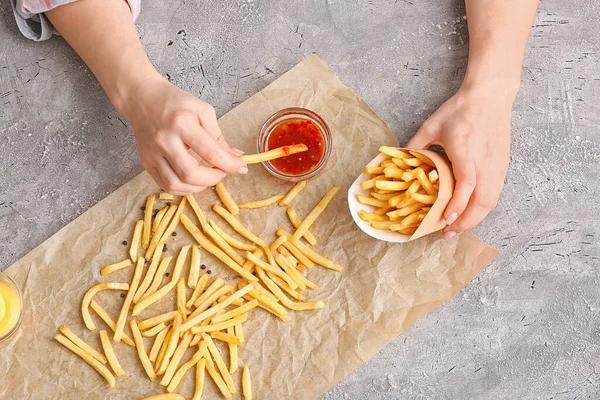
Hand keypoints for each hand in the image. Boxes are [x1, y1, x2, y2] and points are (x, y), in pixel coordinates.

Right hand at [121, 77, 246, 194]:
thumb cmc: (174, 102)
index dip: (229, 165)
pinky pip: (165, 185)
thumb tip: (235, 157)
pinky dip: (183, 188)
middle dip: (213, 179)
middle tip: (222, 172)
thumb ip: (218, 136)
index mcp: (181, 123)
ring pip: (175, 185)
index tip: (242, 168)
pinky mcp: (146, 163)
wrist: (141, 98)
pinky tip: (192, 180)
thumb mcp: (202, 110)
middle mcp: (164, 140)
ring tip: (207, 177)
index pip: (209, 153)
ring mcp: (152, 154)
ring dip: (198, 187)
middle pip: (190, 174)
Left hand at [406, 82, 514, 238]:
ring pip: (491, 201)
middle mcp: (484, 161)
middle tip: (447, 233)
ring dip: (475, 219)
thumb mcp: (432, 125)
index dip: (457, 204)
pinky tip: (470, 214)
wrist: (490, 96)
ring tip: (457, 228)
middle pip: (482, 200)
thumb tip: (398, 161)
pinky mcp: (503, 166)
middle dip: (465, 221)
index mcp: (466, 150)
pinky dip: (483, 208)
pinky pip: (495, 194)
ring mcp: (497, 165)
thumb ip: (415, 144)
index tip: (446, 219)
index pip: (466, 183)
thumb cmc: (460, 109)